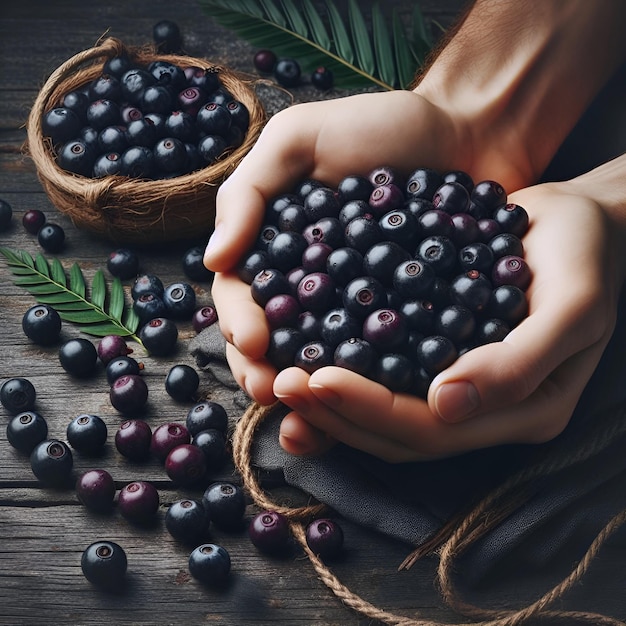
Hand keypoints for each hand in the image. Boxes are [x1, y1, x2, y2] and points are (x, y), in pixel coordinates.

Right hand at [204, 88, 533, 405]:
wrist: (467, 132)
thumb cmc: (380, 127)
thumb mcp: (301, 139)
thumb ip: (250, 191)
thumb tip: (212, 259)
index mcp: (276, 249)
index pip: (242, 296)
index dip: (239, 323)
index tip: (254, 342)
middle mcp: (310, 285)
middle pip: (275, 340)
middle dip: (266, 371)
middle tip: (274, 392)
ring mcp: (355, 307)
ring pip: (320, 361)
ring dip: (308, 393)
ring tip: (308, 417)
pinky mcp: (402, 321)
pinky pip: (378, 359)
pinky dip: (367, 384)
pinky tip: (366, 405)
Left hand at [270, 180, 622, 461]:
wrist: (581, 222)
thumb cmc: (584, 255)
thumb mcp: (572, 304)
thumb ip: (520, 363)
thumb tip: (447, 406)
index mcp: (525, 412)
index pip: (433, 430)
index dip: (372, 410)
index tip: (316, 379)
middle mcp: (487, 413)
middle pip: (399, 434)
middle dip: (336, 413)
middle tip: (280, 383)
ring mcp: (463, 392)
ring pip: (386, 416)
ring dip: (331, 404)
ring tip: (280, 378)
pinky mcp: (440, 361)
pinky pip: (386, 380)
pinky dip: (345, 376)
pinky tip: (305, 358)